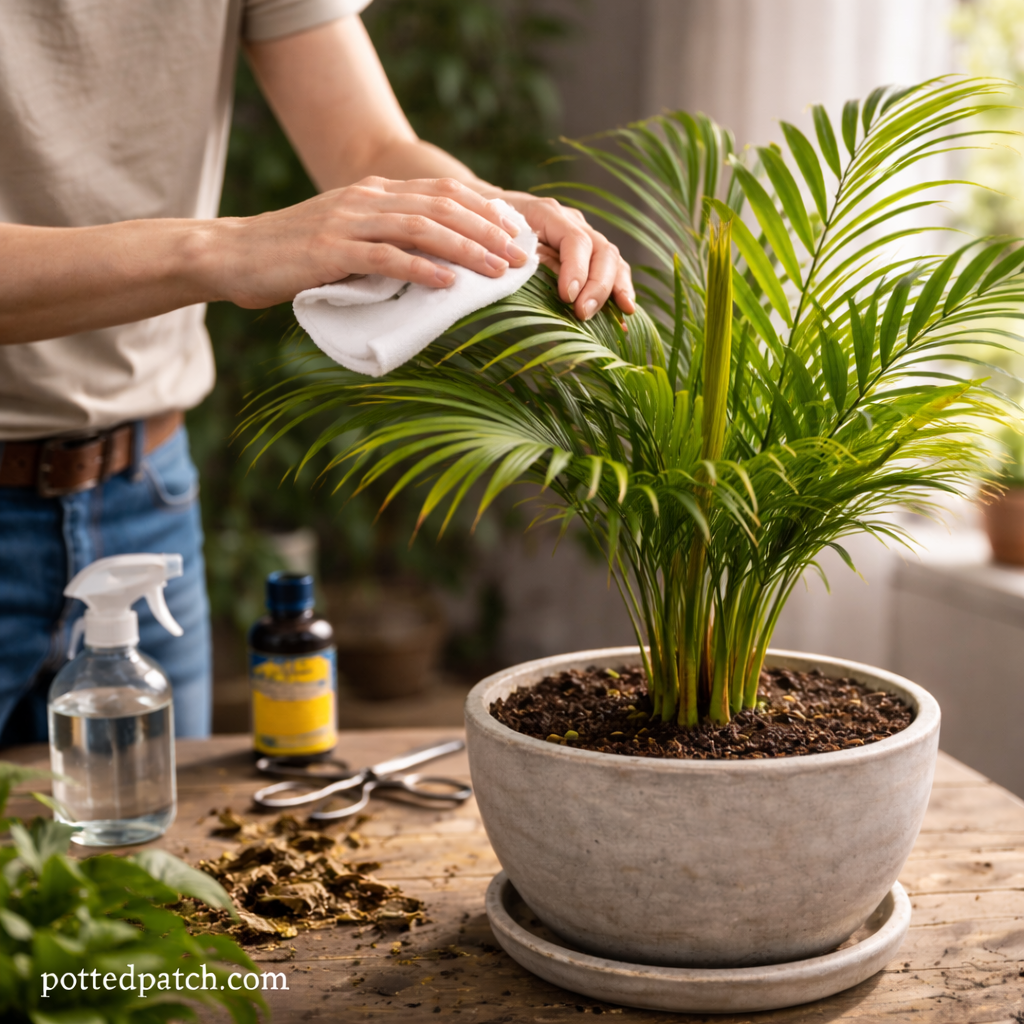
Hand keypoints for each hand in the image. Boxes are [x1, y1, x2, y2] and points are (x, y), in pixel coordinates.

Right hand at [211, 176, 530, 308]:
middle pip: (443, 206)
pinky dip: (421, 270)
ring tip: (497, 270)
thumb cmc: (292, 255)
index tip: (517, 231)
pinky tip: (449, 284)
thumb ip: (385, 240)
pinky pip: (385, 257)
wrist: (232, 254)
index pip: (444, 192)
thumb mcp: (346, 236)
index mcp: (375, 192)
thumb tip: (433, 265)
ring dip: (466, 250)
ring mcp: (348, 222)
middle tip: (521, 256)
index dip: (485, 210)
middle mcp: (367, 199)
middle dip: (489, 231)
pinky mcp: (330, 252)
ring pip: (422, 228)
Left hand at [497, 193, 634, 320]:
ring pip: (612, 258)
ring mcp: (583, 235)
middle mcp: (571, 222)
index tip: (568, 296)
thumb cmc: (487, 232)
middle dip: (598, 285)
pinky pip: (611, 268)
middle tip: (584, 313)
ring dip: (616, 287)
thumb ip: (516, 261)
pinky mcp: (586, 253)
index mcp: (547, 213)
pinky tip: (625, 310)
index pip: (574, 240)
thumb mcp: (495, 242)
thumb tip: (532, 289)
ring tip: (622, 312)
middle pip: (601, 249)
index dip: (576, 269)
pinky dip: (619, 289)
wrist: (485, 215)